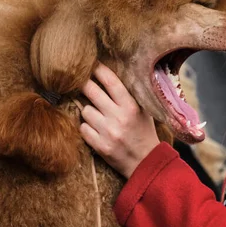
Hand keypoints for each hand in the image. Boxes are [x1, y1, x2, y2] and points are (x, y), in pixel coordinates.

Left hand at [80, 63, 159, 177]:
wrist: (146, 162)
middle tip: (80, 80)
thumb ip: (129, 95)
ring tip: (97, 115)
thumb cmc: (144, 132)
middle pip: (91, 91)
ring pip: (85, 111)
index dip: (98, 70)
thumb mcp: (143, 110)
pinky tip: (95, 129)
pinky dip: (87, 127)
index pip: (110, 81)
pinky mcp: (100, 146)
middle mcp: (118, 117)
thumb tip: (109, 76)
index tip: (92, 64)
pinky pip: (83, 128)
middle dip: (84, 84)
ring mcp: (108, 132)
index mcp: (131, 106)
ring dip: (88, 111)